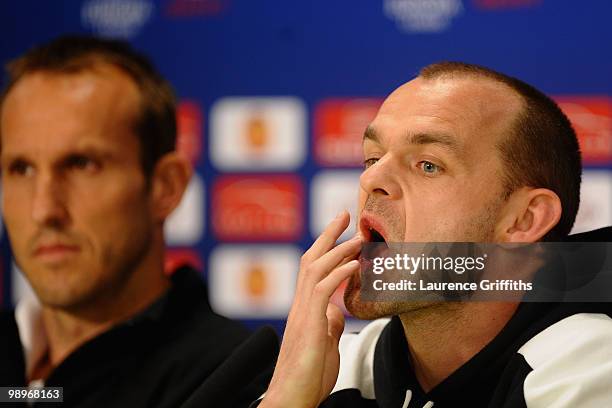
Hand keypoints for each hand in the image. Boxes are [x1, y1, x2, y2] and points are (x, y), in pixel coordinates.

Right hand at [261, 211, 361, 407]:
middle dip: (328, 235)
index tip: (342, 228)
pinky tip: (355, 265)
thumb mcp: (325, 342)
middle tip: (345, 214)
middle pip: (310, 259)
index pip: (313, 268)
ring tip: (357, 236)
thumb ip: (329, 322)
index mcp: (304, 308)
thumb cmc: (309, 374)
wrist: (293, 396)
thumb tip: (337, 308)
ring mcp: (303, 314)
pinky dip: (338, 274)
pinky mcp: (310, 326)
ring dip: (337, 250)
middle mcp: (300, 306)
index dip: (326, 246)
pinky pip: (322, 292)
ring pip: (315, 270)